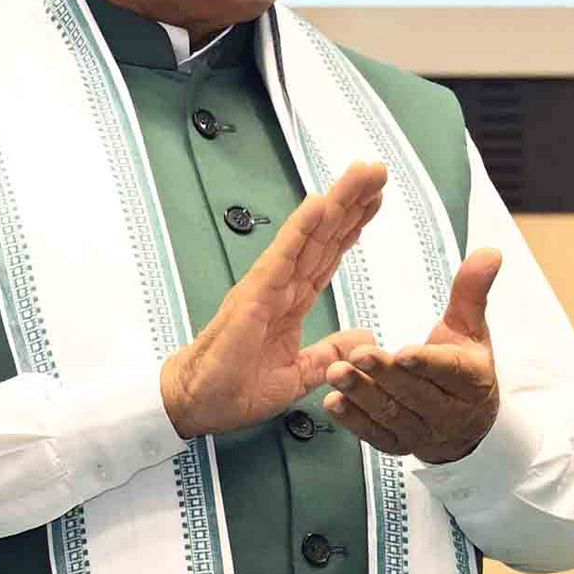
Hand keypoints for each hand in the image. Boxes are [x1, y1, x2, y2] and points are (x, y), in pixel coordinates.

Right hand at [160, 165, 383, 439]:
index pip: (328, 255)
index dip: (352, 226)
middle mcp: (282, 286)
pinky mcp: (254, 295)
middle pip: (324, 236)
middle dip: (351, 202)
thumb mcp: (298, 375)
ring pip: (309, 236)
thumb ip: (329, 353)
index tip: (375, 200)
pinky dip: (302, 229)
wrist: (197, 404)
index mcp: (292, 302)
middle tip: (377, 169)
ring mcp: (268, 286)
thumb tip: (364, 338)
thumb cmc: (234, 388)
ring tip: (361, 174)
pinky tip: (321, 204)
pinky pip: (283, 256)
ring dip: (336, 203)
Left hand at [325, 248, 502, 464]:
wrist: (467, 423)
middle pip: (415, 393)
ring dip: (362, 395)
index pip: (450, 372)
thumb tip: (489, 253)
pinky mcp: (399, 445)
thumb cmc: (464, 368)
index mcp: (472, 381)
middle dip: (384, 374)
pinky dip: (353, 420)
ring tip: (336, 374)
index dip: (427, 363)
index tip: (403, 352)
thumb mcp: (471, 329)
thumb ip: (472, 292)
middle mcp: (450, 412)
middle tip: (358, 355)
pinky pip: (375, 434)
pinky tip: (334, 402)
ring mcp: (423, 432)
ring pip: (391, 414)